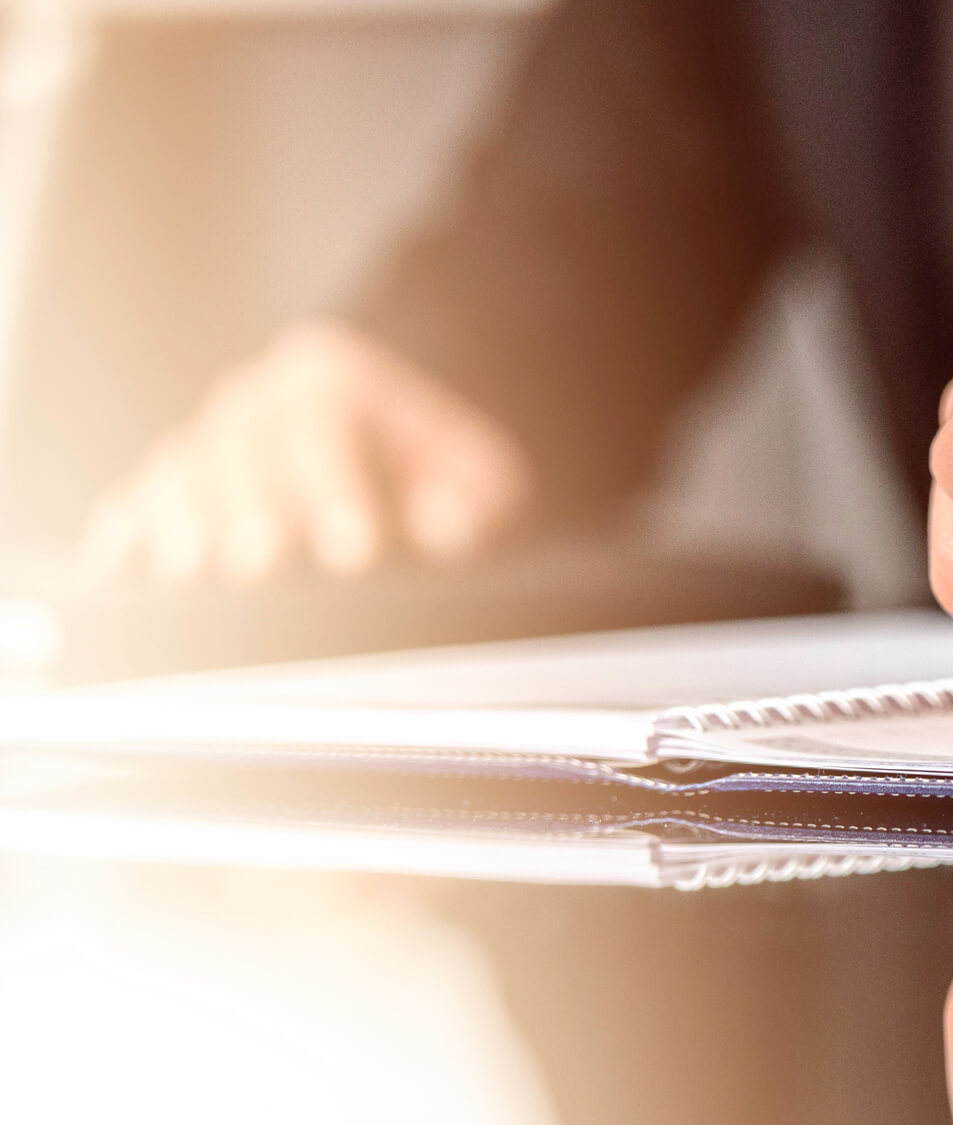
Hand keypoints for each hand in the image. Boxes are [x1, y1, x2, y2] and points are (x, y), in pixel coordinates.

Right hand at [81, 320, 534, 583]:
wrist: (404, 458)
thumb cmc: (445, 476)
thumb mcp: (484, 481)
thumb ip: (474, 499)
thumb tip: (446, 519)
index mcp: (338, 376)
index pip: (328, 422)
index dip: (338, 488)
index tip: (353, 550)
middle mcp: (265, 395)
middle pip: (245, 442)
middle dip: (253, 507)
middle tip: (258, 564)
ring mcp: (216, 436)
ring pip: (187, 466)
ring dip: (183, 519)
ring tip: (189, 571)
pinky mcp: (181, 482)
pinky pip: (145, 496)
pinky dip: (131, 526)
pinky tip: (119, 561)